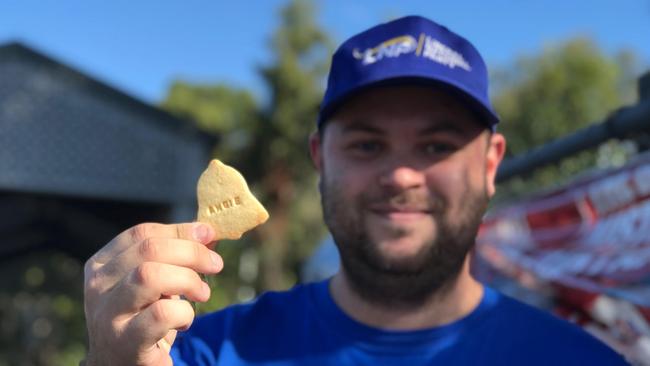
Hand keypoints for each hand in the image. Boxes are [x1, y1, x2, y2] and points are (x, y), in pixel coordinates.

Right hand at [82, 223, 222, 365]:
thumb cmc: (143, 319)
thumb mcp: (156, 283)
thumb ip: (176, 257)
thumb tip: (209, 232)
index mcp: (102, 266)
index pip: (142, 234)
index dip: (180, 230)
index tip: (208, 234)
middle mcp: (98, 287)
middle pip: (149, 250)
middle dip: (191, 252)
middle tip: (215, 264)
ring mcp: (108, 315)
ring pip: (150, 276)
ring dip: (188, 280)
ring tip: (202, 293)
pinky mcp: (125, 342)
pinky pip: (161, 314)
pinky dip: (185, 313)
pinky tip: (185, 321)